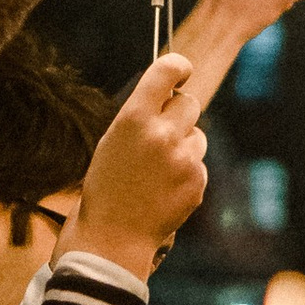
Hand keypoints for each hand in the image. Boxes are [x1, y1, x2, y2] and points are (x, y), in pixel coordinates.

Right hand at [68, 52, 208, 277]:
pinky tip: (164, 189)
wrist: (112, 237)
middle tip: (161, 133)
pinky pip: (199, 164)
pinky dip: (187, 173)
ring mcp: (184, 159)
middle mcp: (162, 133)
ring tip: (157, 171)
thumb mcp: (112, 141)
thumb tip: (172, 95)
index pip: (167, 71)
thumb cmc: (106, 187)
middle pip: (189, 103)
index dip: (178, 66)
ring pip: (197, 135)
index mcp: (134, 118)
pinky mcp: (198, 181)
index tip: (183, 69)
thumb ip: (141, 116)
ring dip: (184, 145)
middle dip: (178, 114)